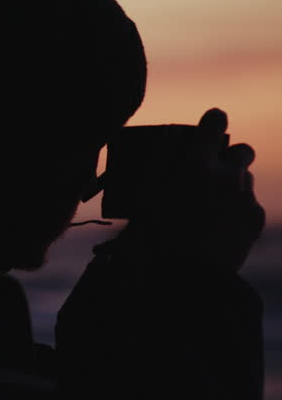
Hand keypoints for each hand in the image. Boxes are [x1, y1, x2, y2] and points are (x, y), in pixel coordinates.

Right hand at [124, 108, 263, 272]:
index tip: (206, 129)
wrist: (187, 278)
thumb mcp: (144, 197)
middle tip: (210, 172)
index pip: (215, 121)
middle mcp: (226, 175)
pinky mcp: (255, 218)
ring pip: (245, 178)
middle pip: (242, 150)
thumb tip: (169, 137)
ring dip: (231, 184)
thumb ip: (158, 161)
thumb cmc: (154, 237)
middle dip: (229, 156)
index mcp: (194, 164)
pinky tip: (218, 228)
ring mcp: (244, 197)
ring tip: (210, 206)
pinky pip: (249, 204)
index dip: (212, 122)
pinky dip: (236, 210)